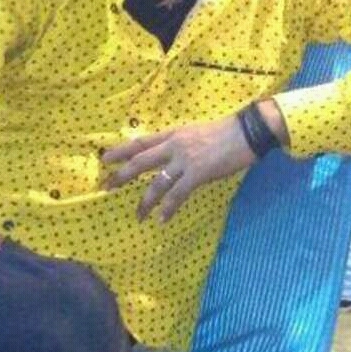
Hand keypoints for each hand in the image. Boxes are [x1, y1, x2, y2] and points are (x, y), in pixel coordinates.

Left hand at [102, 114, 255, 222]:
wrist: (245, 132)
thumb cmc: (222, 132)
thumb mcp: (193, 133)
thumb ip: (177, 143)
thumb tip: (165, 155)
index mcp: (172, 134)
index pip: (140, 142)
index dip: (120, 150)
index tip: (105, 159)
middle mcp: (173, 146)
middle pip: (140, 161)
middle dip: (122, 175)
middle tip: (107, 187)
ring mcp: (184, 160)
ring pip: (156, 183)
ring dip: (145, 201)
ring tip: (137, 215)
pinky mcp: (198, 174)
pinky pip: (177, 195)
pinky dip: (168, 208)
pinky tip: (162, 219)